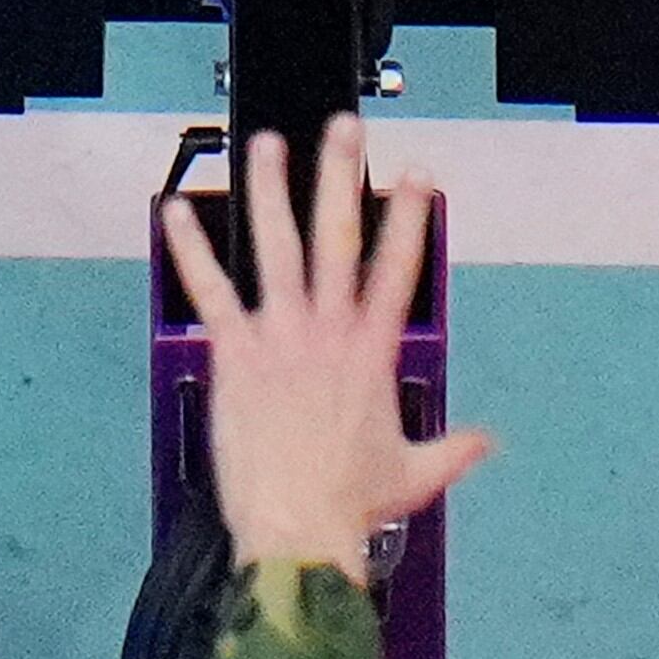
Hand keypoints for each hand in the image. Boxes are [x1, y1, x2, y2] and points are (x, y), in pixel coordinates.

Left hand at [160, 117, 493, 575]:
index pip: (398, 267)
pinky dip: (191, 250)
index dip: (410, 217)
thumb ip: (450, 449)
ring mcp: (280, 337)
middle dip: (342, 178)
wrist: (299, 526)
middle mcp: (328, 331)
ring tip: (267, 146)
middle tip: (344, 132)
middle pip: (339, 236)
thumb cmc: (348, 503)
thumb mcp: (415, 472)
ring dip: (270, 191)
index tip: (417, 177)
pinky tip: (177, 214)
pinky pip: (209, 290)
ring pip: (277, 247)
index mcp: (372, 350)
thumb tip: (481, 442)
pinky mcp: (234, 355)